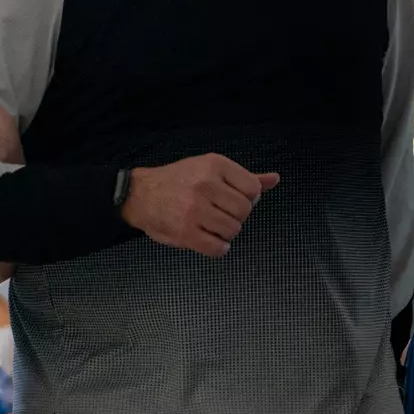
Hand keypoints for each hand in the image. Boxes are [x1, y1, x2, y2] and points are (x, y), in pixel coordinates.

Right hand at [120, 153, 279, 258]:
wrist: (139, 194)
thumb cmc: (177, 182)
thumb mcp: (209, 169)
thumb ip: (244, 177)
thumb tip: (274, 179)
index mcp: (214, 165)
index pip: (253, 190)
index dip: (245, 199)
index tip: (228, 199)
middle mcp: (206, 184)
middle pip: (244, 212)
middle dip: (234, 216)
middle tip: (216, 213)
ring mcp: (195, 209)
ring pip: (233, 230)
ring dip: (224, 233)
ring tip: (208, 225)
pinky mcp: (186, 231)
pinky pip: (218, 248)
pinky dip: (217, 248)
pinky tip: (206, 238)